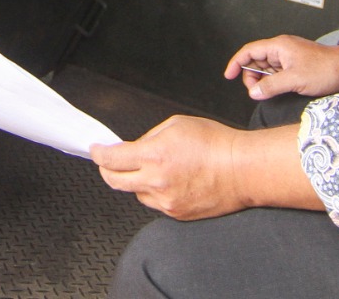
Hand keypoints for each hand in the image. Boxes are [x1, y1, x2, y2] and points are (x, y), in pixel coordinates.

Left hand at [92, 115, 248, 219]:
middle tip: (108, 163)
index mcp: (154, 155)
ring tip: (155, 168)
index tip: (96, 150)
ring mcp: (166, 201)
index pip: (112, 159)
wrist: (243, 170)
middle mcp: (156, 182)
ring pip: (136, 193)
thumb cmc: (216, 144)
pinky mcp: (176, 213)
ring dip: (135, 181)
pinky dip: (155, 192)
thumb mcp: (177, 125)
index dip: (99, 154)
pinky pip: (155, 203)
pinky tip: (170, 180)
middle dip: (106, 170)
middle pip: (114, 181)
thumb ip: (149, 137)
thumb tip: (134, 148)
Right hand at [224, 34, 338, 99]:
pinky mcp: (295, 65)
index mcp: (279, 46)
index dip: (236, 63)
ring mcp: (289, 57)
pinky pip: (277, 72)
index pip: (249, 51)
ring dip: (264, 80)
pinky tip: (279, 89)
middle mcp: (281, 49)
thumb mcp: (295, 80)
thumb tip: (254, 92)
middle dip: (252, 76)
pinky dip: (274, 81)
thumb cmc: (325, 70)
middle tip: (257, 92)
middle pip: (256, 60)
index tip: (229, 76)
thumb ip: (271, 86)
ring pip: (266, 68)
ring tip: (270, 91)